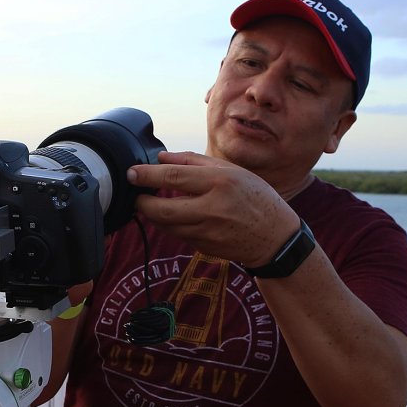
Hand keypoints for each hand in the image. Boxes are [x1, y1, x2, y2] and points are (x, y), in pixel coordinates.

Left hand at [127, 151, 300, 266]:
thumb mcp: (231, 170)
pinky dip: (171, 225)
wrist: (275, 238)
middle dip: (142, 203)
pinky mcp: (204, 247)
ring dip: (154, 215)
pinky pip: (178, 234)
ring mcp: (208, 232)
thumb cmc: (255, 197)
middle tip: (136, 195)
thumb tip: (161, 158)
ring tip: (152, 203)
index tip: (131, 173)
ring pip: (166, 225)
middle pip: (163, 209)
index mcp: (220, 182)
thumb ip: (193, 162)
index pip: (173, 178)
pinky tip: (175, 216)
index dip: (147, 176)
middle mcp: (212, 209)